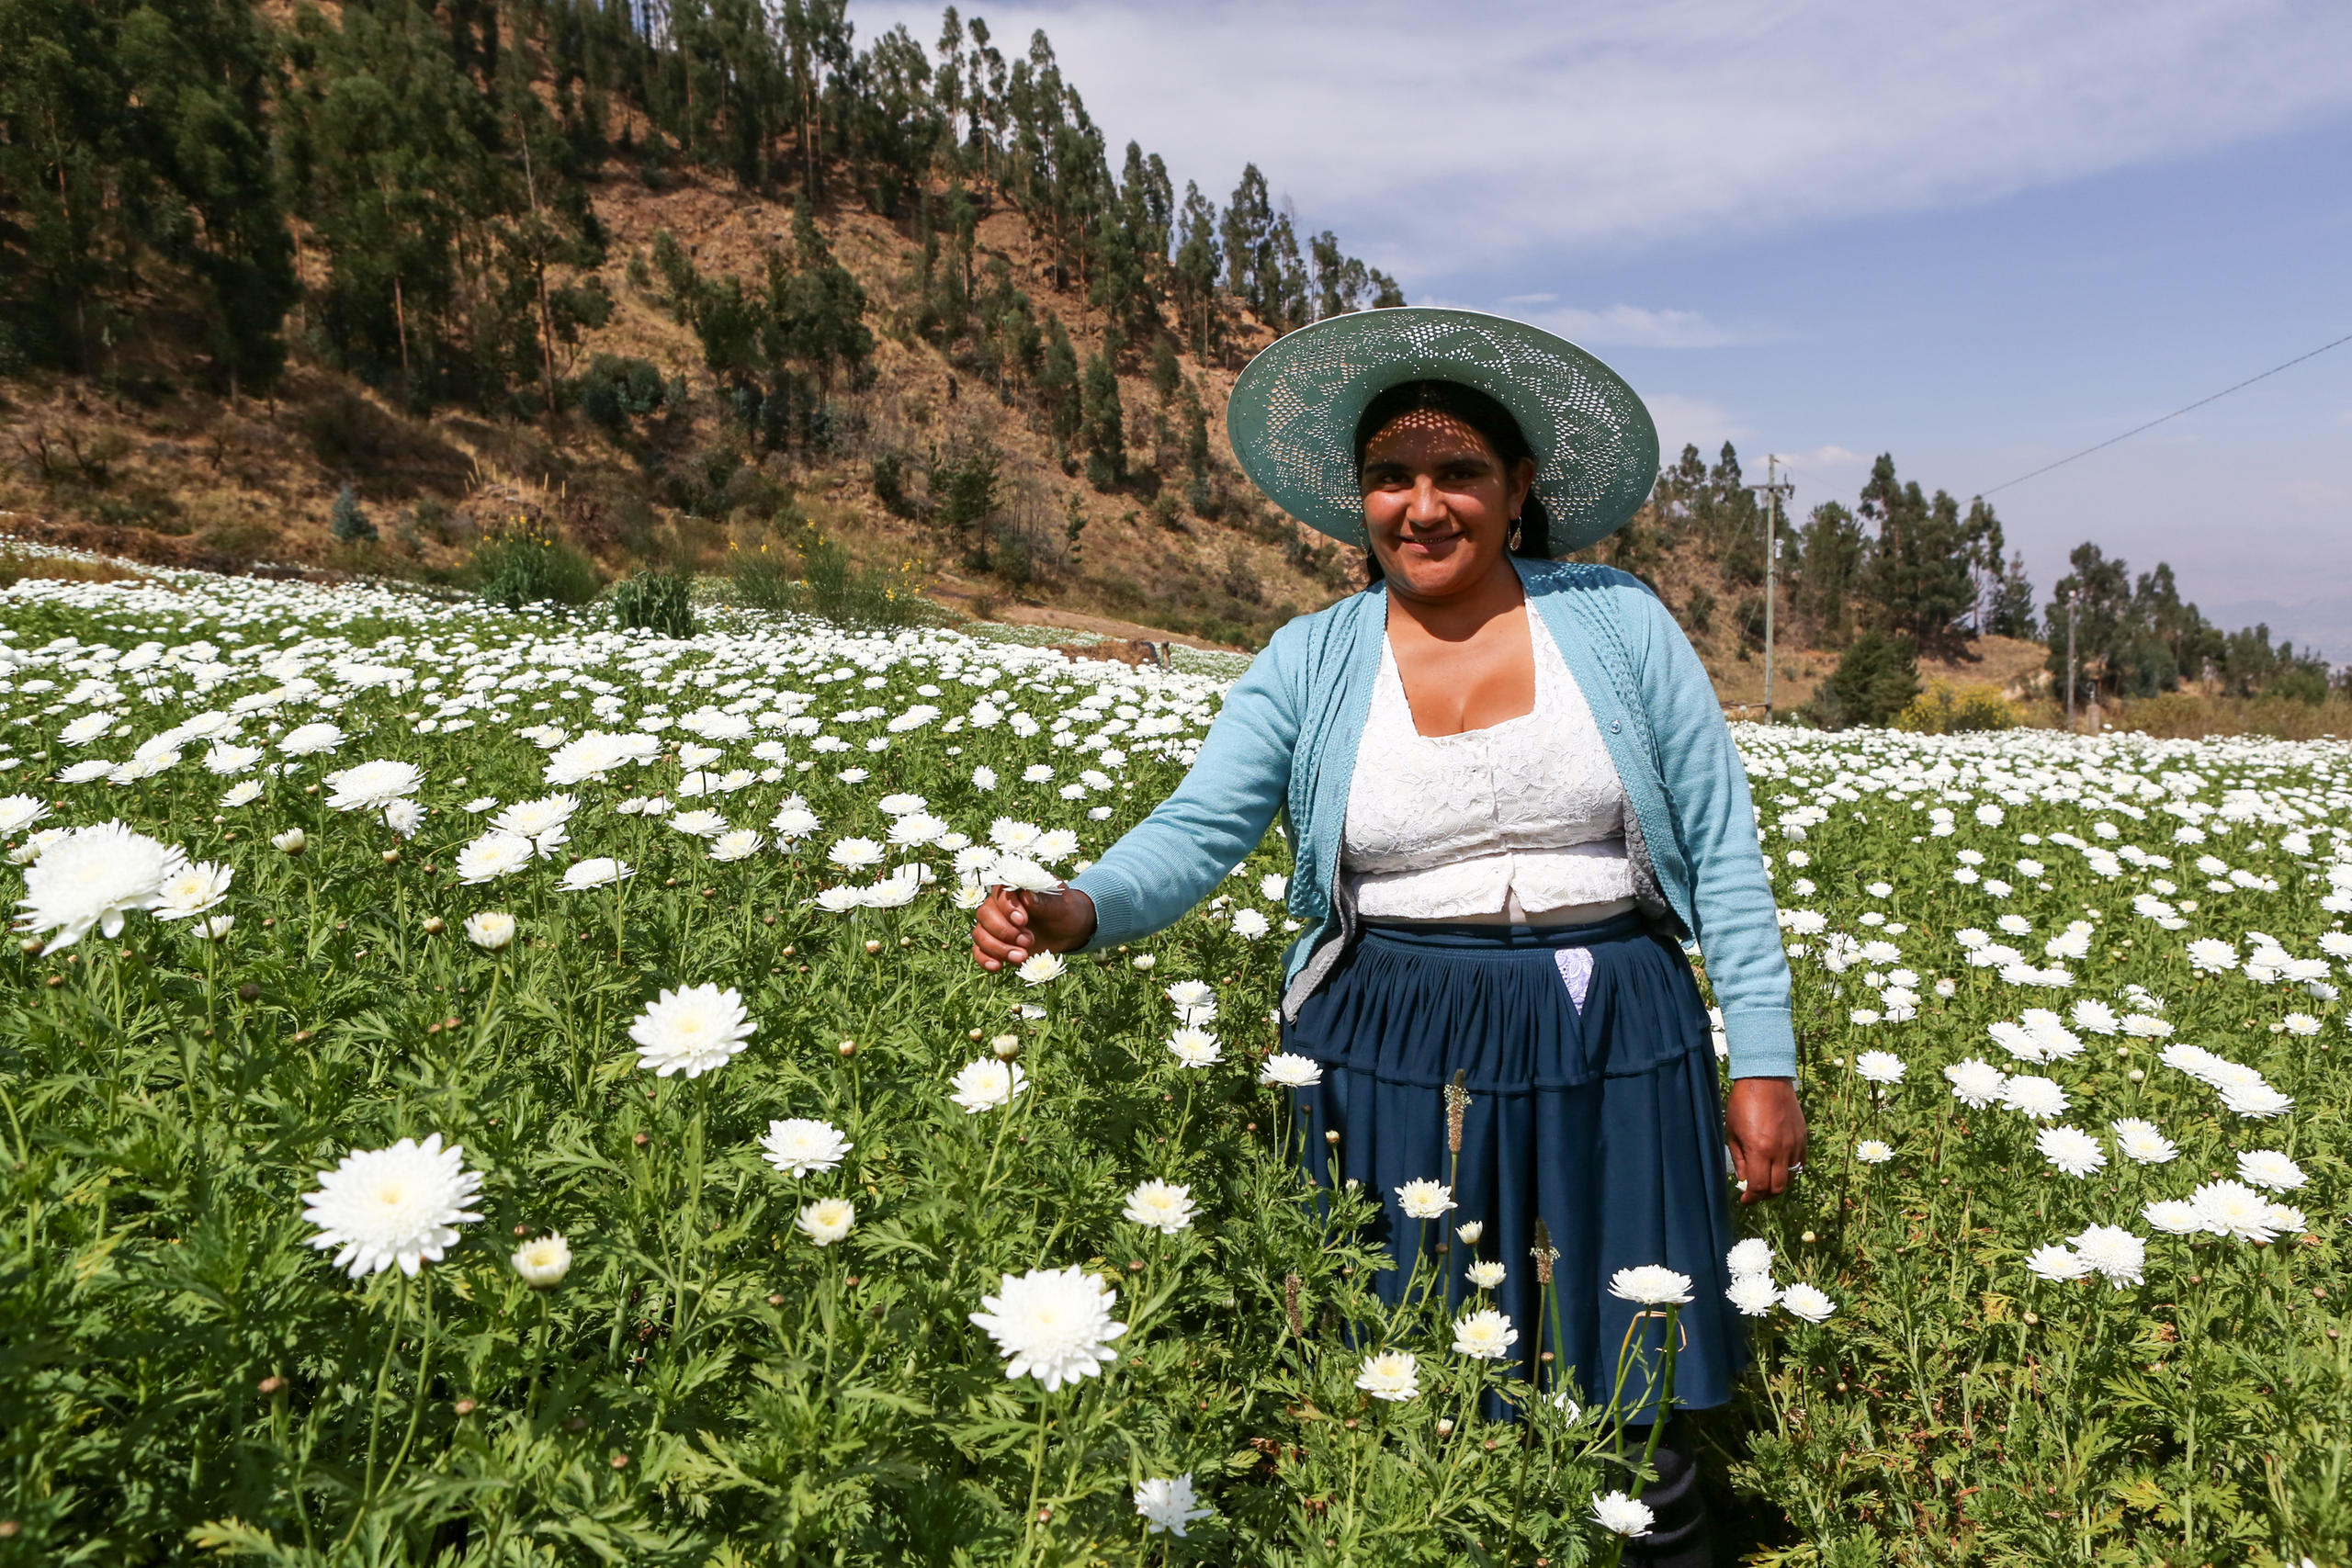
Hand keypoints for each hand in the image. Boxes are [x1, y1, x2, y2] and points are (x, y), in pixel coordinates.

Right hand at [970, 887, 1096, 971]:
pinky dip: (985, 959)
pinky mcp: (995, 944)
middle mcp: (999, 905)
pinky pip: (979, 951)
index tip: (1023, 920)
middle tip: (1028, 941)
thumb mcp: (1062, 904)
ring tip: (1022, 956)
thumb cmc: (1065, 910)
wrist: (1068, 930)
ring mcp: (994, 925)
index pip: (1000, 893)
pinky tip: (997, 966)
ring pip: (980, 934)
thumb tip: (1027, 897)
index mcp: (1015, 888)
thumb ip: (1045, 901)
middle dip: (1005, 931)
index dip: (1007, 907)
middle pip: (985, 915)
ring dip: (998, 948)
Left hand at [1726, 1077, 1806, 1204]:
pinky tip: (1779, 1166)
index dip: (1752, 1199)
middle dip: (1765, 1195)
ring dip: (1778, 1184)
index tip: (1745, 1200)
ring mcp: (1794, 1145)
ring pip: (1790, 1178)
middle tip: (1755, 1193)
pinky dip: (1790, 1170)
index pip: (1760, 1187)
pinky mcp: (1802, 1138)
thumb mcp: (1732, 1131)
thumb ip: (1739, 1158)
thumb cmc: (1743, 1103)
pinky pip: (1800, 1163)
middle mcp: (1780, 1151)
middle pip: (1777, 1188)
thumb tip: (1744, 1179)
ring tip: (1766, 1180)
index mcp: (1760, 1150)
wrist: (1766, 1079)